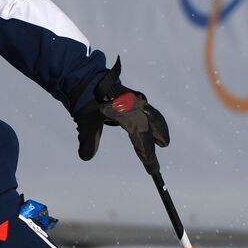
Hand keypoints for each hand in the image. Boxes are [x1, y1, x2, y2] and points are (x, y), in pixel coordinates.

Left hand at [73, 58, 169, 173]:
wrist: (83, 78)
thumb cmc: (85, 102)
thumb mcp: (85, 124)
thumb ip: (88, 142)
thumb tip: (86, 157)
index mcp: (127, 115)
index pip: (141, 139)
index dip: (147, 155)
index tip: (152, 169)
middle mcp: (134, 107)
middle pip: (153, 123)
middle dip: (159, 136)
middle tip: (164, 146)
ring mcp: (133, 100)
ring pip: (151, 114)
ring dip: (158, 125)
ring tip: (161, 138)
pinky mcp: (128, 96)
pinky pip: (144, 108)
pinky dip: (150, 117)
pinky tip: (146, 121)